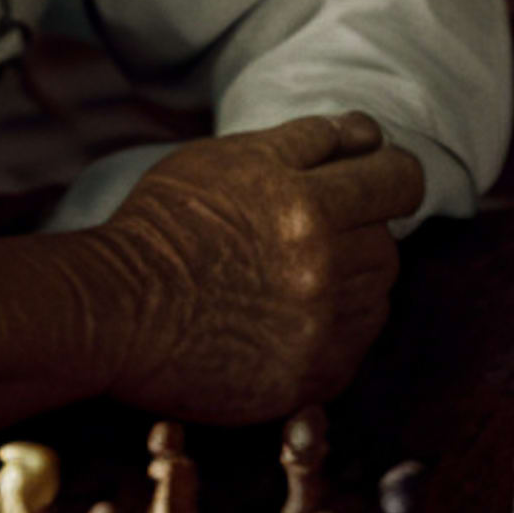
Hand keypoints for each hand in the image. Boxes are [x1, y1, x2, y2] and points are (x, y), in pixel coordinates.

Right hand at [76, 114, 422, 423]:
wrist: (113, 311)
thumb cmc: (164, 225)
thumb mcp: (228, 158)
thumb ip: (310, 140)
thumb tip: (370, 133)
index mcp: (306, 204)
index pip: (401, 180)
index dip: (390, 176)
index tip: (372, 183)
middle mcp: (322, 269)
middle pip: (387, 241)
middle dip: (358, 231)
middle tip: (303, 236)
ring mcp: (317, 331)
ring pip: (376, 294)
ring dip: (350, 282)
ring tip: (291, 279)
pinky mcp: (307, 379)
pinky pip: (355, 347)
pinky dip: (334, 331)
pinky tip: (289, 319)